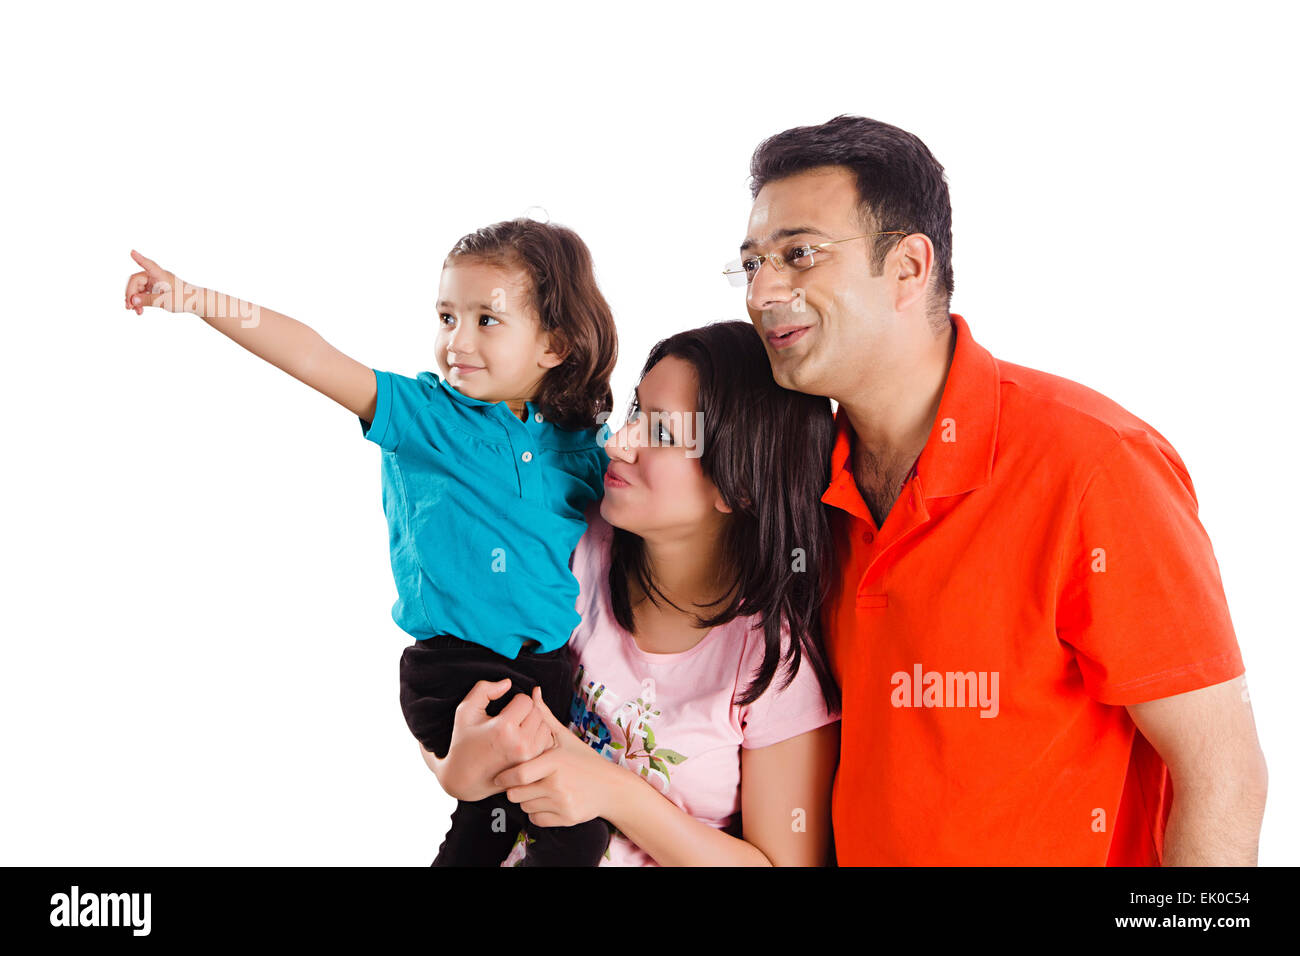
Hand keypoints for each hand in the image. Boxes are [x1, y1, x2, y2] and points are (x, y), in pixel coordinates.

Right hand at [123, 249, 184, 314]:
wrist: (196, 302)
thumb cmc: (184, 299)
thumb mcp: (164, 301)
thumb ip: (147, 300)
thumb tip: (133, 300)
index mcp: (160, 274)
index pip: (148, 265)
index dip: (139, 259)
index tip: (132, 252)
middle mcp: (156, 276)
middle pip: (136, 281)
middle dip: (131, 294)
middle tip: (129, 308)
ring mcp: (156, 282)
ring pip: (138, 288)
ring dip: (135, 299)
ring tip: (136, 311)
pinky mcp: (156, 288)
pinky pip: (143, 292)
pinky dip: (141, 301)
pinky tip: (140, 310)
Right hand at [434, 679, 555, 802]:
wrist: (463, 780)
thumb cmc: (463, 743)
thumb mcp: (465, 711)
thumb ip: (484, 689)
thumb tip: (507, 683)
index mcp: (504, 728)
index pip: (525, 700)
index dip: (515, 702)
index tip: (504, 711)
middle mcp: (520, 743)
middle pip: (537, 712)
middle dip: (525, 712)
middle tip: (510, 721)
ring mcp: (529, 756)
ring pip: (545, 726)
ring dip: (534, 724)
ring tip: (516, 731)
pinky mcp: (533, 766)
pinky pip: (547, 742)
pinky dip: (538, 739)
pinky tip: (523, 742)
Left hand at [494, 686, 620, 827]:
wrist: (612, 788)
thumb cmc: (584, 760)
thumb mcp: (566, 738)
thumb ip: (545, 717)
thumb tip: (533, 692)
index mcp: (554, 760)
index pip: (518, 774)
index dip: (504, 777)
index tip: (500, 776)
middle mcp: (558, 782)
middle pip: (516, 794)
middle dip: (514, 789)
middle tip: (521, 784)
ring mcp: (563, 801)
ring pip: (525, 807)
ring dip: (526, 801)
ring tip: (538, 791)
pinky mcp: (567, 818)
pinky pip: (536, 820)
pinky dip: (537, 814)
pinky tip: (547, 802)